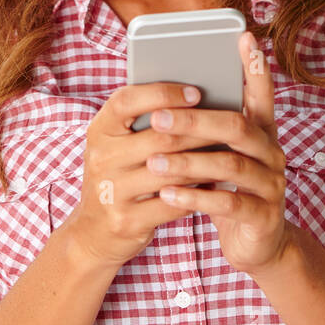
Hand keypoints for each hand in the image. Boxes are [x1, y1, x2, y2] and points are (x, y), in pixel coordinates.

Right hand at [62, 82, 225, 270]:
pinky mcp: (127, 220)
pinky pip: (173, 203)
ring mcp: (112, 191)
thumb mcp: (117, 145)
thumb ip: (142, 122)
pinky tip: (214, 184)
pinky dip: (197, 194)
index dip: (162, 93)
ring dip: (205, 163)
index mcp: (99, 131)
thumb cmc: (117, 177)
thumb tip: (194, 99)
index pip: (126, 101)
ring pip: (172, 172)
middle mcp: (101, 158)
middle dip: (200, 130)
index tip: (196, 92)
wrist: (93, 232)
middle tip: (232, 125)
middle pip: (159, 137)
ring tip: (229, 152)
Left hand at [142, 31, 289, 274]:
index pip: (262, 92)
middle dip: (195, 120)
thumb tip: (159, 100)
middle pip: (237, 126)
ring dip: (189, 161)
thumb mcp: (218, 155)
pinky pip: (228, 202)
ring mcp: (272, 184)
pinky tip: (169, 194)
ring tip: (154, 162)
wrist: (256, 243)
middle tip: (158, 119)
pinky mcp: (264, 216)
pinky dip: (196, 196)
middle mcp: (272, 152)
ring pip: (231, 164)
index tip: (243, 36)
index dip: (255, 66)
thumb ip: (204, 131)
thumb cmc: (228, 188)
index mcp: (261, 131)